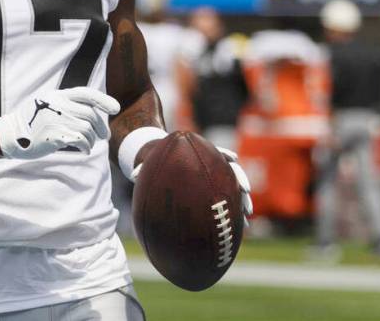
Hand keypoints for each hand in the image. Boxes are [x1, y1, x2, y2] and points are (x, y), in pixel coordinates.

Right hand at [0, 87, 119, 158]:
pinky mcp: (54, 136)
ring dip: (92, 139)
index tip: (115, 108)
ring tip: (89, 144)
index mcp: (57, 95)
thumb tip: (92, 112)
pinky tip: (84, 150)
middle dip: (101, 126)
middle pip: (90, 114)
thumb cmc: (31, 122)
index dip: (103, 100)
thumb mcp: (46, 104)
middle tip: (104, 136)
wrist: (10, 135)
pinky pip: (80, 141)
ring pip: (87, 129)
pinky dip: (86, 147)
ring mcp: (56, 120)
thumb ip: (65, 104)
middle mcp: (57, 105)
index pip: (85, 93)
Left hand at [128, 141, 253, 226]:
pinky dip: (231, 212)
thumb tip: (133, 173)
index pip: (216, 151)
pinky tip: (238, 227)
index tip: (233, 159)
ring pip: (233, 189)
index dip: (225, 154)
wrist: (156, 160)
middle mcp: (209, 165)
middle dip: (241, 182)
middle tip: (246, 195)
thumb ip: (142, 167)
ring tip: (246, 217)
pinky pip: (225, 201)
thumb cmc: (152, 159)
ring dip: (241, 201)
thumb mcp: (148, 161)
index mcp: (196, 154)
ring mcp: (212, 178)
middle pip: (231, 172)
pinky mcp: (211, 191)